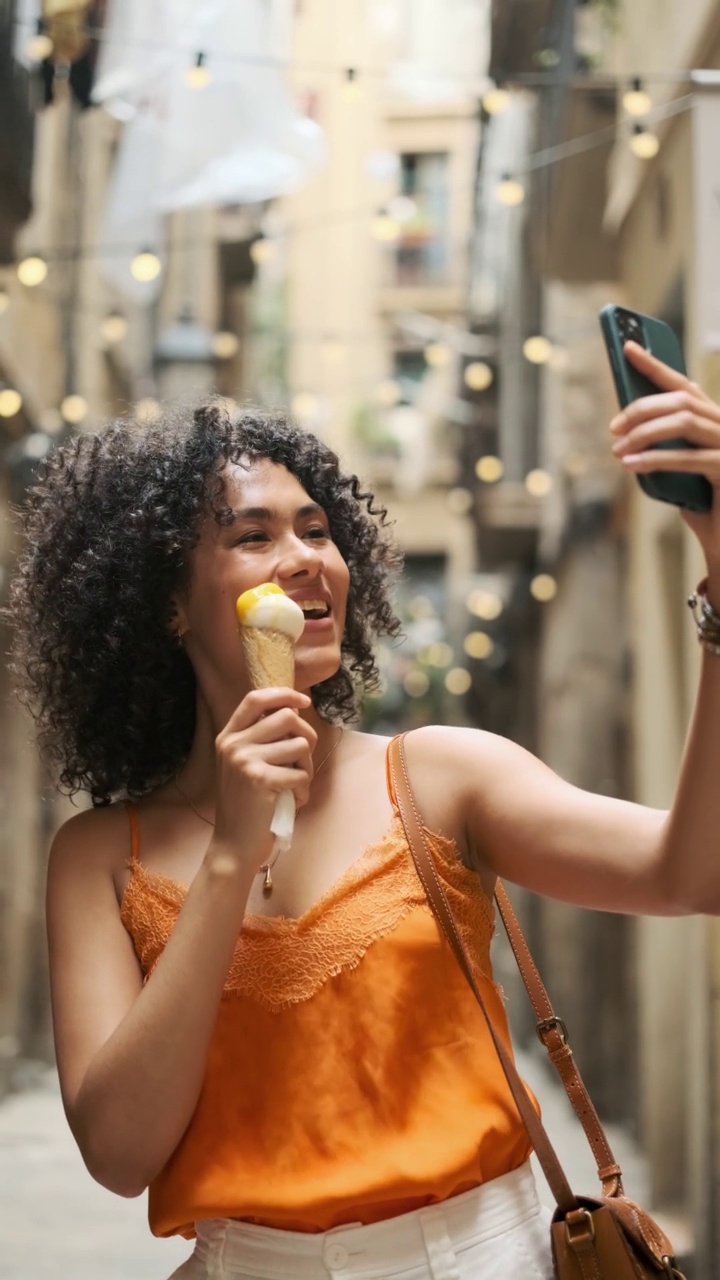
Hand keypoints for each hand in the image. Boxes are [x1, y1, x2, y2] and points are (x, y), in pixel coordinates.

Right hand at [212, 688, 316, 875]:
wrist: (233, 845)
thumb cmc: (247, 805)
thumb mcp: (245, 765)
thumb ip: (261, 740)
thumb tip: (294, 712)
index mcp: (229, 737)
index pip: (255, 698)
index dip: (284, 694)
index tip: (303, 701)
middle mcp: (233, 744)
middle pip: (287, 717)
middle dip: (306, 737)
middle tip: (301, 763)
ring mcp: (244, 760)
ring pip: (300, 745)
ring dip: (307, 768)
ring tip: (294, 785)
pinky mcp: (260, 780)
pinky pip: (301, 774)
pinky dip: (303, 791)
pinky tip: (291, 801)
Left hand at [609, 340, 719, 565]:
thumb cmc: (698, 501)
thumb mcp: (675, 466)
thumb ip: (662, 443)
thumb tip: (624, 422)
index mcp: (714, 419)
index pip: (683, 384)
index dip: (655, 365)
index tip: (626, 347)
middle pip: (681, 400)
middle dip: (642, 408)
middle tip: (613, 427)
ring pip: (684, 422)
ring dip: (644, 433)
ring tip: (617, 449)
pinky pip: (689, 458)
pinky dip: (655, 458)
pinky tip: (630, 464)